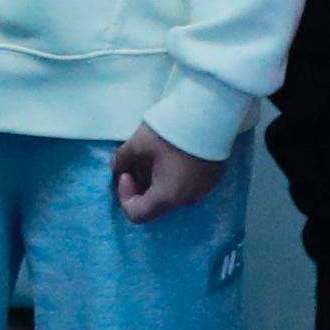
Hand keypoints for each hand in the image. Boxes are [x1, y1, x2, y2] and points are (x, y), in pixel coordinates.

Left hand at [112, 128, 227, 221]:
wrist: (209, 115)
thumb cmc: (170, 134)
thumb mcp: (138, 144)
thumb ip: (121, 161)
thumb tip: (117, 169)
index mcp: (167, 197)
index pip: (136, 214)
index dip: (124, 196)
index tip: (126, 173)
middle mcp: (186, 201)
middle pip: (155, 204)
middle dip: (141, 186)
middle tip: (137, 162)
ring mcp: (203, 190)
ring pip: (172, 194)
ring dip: (157, 180)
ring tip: (155, 156)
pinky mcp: (212, 178)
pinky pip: (187, 185)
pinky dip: (174, 176)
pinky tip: (173, 154)